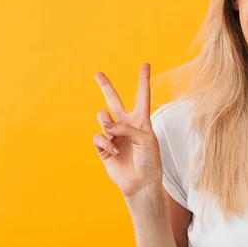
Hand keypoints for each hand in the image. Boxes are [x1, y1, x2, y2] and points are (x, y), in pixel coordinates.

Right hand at [93, 63, 162, 198]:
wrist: (142, 183)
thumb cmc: (150, 160)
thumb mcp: (146, 139)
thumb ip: (128, 127)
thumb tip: (108, 125)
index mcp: (141, 120)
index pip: (143, 96)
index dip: (143, 80)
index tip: (146, 64)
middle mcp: (126, 125)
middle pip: (114, 100)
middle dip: (106, 86)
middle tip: (97, 73)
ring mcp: (114, 135)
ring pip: (103, 118)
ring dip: (108, 125)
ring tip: (116, 137)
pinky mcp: (104, 147)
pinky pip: (99, 136)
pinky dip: (106, 142)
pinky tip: (115, 150)